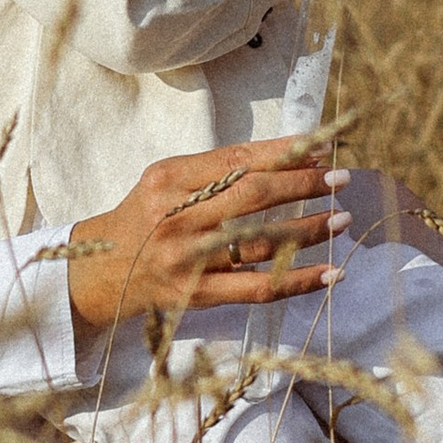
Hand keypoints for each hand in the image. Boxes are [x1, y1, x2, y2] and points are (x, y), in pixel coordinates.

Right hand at [64, 145, 342, 328]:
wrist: (101, 273)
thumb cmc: (147, 217)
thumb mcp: (168, 181)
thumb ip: (219, 170)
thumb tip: (293, 159)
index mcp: (169, 179)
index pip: (238, 160)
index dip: (284, 153)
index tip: (322, 148)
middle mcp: (176, 217)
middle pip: (252, 197)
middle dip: (303, 185)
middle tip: (341, 179)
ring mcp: (186, 259)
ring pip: (260, 242)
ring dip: (308, 230)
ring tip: (341, 219)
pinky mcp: (196, 294)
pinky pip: (258, 288)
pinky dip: (298, 280)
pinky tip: (330, 273)